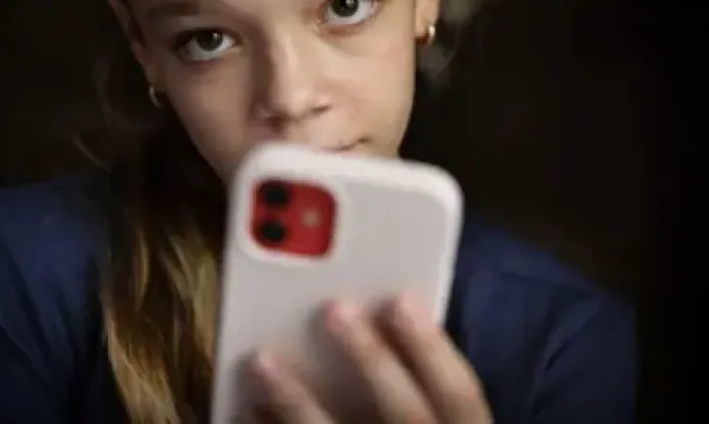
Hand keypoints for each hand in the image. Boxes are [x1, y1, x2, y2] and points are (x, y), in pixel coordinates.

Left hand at [246, 295, 491, 423]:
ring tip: (261, 359)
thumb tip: (370, 320)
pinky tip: (247, 412)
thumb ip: (416, 391)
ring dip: (297, 400)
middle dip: (371, 359)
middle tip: (333, 308)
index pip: (462, 398)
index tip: (400, 298)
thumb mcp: (431, 421)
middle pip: (407, 415)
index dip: (433, 348)